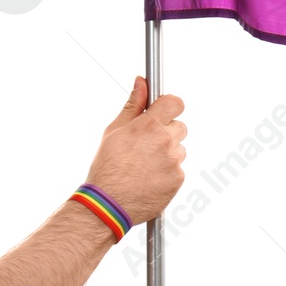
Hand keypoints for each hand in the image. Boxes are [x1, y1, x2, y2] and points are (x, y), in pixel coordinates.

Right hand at [83, 77, 186, 226]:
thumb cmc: (107, 166)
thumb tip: (141, 81)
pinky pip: (178, 169)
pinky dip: (167, 173)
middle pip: (179, 127)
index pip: (175, 103)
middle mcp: (165, 141)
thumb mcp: (114, 131)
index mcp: (149, 126)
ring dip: (167, 154)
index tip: (163, 112)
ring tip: (144, 166)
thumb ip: (133, 105)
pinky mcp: (178, 179)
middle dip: (166, 133)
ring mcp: (174, 161)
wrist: (107, 204)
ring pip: (178, 149)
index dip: (169, 106)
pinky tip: (149, 179)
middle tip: (146, 146)